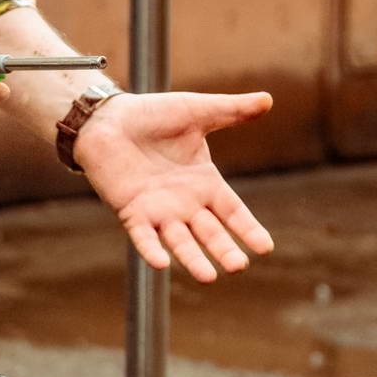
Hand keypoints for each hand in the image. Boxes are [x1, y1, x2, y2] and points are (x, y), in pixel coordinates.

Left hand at [73, 91, 274, 281]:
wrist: (109, 118)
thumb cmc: (153, 115)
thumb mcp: (197, 111)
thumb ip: (231, 110)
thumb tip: (268, 99)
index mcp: (204, 183)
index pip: (232, 212)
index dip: (248, 229)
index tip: (265, 248)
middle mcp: (185, 203)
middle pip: (210, 233)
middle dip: (225, 250)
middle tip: (239, 267)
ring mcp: (158, 211)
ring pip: (180, 241)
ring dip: (193, 260)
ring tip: (209, 277)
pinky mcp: (132, 212)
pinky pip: (143, 236)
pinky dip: (151, 249)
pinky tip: (161, 263)